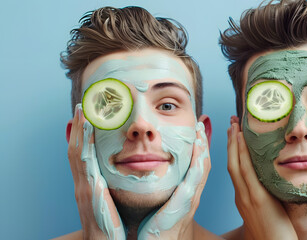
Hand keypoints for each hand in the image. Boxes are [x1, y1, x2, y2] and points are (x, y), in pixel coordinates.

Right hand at [68, 104, 125, 239]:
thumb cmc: (116, 226)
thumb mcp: (113, 201)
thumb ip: (115, 186)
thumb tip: (126, 171)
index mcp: (90, 185)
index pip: (85, 154)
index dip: (85, 135)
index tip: (89, 114)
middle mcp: (83, 184)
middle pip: (77, 149)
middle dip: (79, 127)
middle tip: (82, 104)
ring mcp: (84, 188)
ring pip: (78, 153)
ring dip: (79, 130)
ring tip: (82, 109)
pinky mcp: (90, 193)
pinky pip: (85, 164)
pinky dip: (84, 145)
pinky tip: (87, 130)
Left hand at [137, 122, 210, 239]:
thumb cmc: (152, 224)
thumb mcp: (159, 200)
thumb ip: (159, 184)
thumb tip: (150, 166)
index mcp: (185, 192)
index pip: (195, 165)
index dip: (197, 146)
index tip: (194, 129)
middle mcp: (192, 193)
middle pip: (203, 163)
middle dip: (203, 142)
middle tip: (200, 123)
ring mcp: (191, 198)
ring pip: (202, 168)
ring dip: (203, 148)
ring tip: (200, 130)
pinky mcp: (185, 203)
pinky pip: (195, 178)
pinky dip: (198, 162)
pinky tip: (198, 148)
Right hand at [227, 116, 297, 239]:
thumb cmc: (277, 235)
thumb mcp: (270, 212)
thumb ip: (270, 195)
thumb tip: (278, 180)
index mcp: (244, 199)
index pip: (236, 170)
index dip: (233, 151)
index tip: (235, 134)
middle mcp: (241, 196)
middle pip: (231, 163)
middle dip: (231, 141)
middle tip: (232, 121)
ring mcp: (247, 197)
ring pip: (236, 164)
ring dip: (234, 142)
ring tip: (234, 124)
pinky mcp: (257, 199)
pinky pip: (246, 172)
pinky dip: (241, 154)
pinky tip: (240, 140)